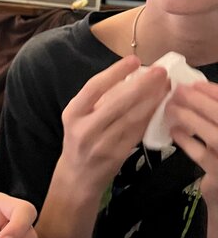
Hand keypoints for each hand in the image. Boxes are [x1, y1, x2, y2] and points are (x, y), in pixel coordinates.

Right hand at [59, 55, 169, 195]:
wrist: (77, 177)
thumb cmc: (79, 141)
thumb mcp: (78, 119)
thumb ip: (97, 101)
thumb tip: (128, 78)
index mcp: (73, 113)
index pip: (94, 87)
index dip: (115, 72)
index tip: (134, 60)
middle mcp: (85, 128)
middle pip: (117, 101)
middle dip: (142, 84)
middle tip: (160, 72)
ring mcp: (102, 143)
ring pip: (131, 117)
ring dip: (152, 99)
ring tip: (165, 86)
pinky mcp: (116, 155)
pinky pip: (137, 131)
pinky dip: (150, 117)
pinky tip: (160, 106)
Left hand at [167, 82, 217, 207]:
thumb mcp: (217, 129)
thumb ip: (213, 113)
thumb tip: (196, 90)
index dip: (214, 91)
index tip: (195, 84)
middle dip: (199, 100)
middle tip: (178, 91)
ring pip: (213, 135)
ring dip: (190, 118)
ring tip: (171, 109)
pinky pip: (202, 155)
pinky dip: (186, 141)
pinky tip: (174, 131)